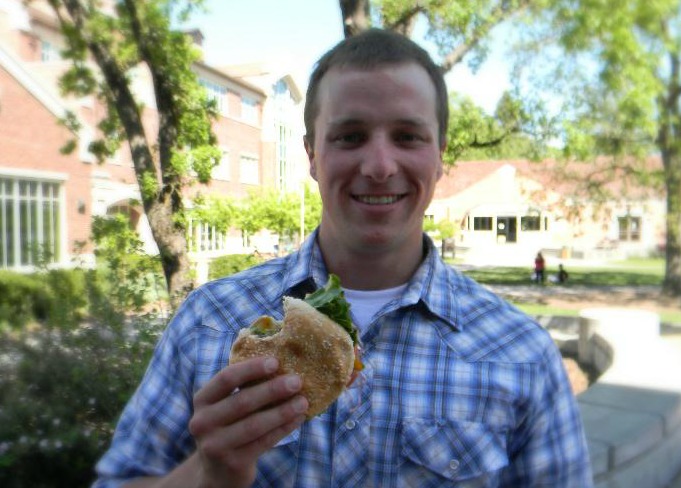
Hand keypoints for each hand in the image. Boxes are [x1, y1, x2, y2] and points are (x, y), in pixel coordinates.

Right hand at [188, 356, 307, 487]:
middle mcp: (202, 422)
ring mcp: (215, 445)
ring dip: (283, 411)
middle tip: (297, 381)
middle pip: (243, 401)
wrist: (218, 471)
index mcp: (202, 400)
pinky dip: (284, 428)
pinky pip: (264, 442)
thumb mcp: (225, 407)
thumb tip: (283, 366)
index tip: (276, 361)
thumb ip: (244, 388)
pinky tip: (298, 419)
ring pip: (255, 424)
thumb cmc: (229, 427)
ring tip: (303, 401)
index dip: (251, 368)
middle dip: (273, 389)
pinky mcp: (233, 462)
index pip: (226, 378)